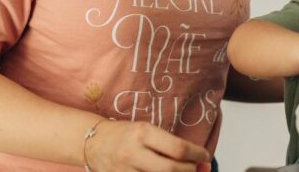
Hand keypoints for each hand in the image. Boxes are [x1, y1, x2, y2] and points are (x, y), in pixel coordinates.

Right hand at [86, 120, 211, 171]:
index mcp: (143, 133)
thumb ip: (171, 145)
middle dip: (190, 171)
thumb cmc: (125, 135)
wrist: (93, 142)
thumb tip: (202, 162)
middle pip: (171, 170)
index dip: (197, 155)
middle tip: (195, 168)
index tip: (204, 156)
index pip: (178, 148)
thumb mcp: (148, 130)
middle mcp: (133, 152)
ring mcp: (125, 171)